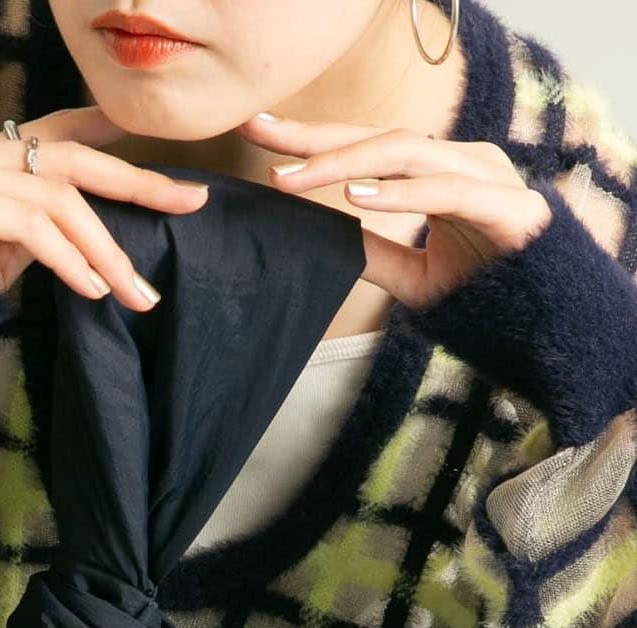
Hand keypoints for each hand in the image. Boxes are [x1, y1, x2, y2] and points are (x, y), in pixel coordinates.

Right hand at [0, 105, 210, 309]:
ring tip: (134, 290)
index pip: (53, 132)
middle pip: (67, 157)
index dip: (108, 134)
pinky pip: (31, 227)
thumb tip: (95, 239)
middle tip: (189, 203)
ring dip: (105, 247)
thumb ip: (38, 230)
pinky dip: (70, 259)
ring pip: (56, 198)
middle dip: (135, 182)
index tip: (159, 147)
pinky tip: (93, 288)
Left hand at [240, 112, 553, 308]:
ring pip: (406, 154)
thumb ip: (375, 255)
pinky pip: (445, 190)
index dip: (312, 142)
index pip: (366, 147)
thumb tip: (327, 243)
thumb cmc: (484, 292)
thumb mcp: (414, 278)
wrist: (545, 319)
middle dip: (315, 136)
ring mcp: (485, 177)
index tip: (259, 137)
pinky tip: (358, 195)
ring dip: (346, 163)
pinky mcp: (504, 205)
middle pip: (378, 138)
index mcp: (438, 172)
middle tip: (258, 132)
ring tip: (295, 176)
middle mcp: (460, 162)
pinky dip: (400, 192)